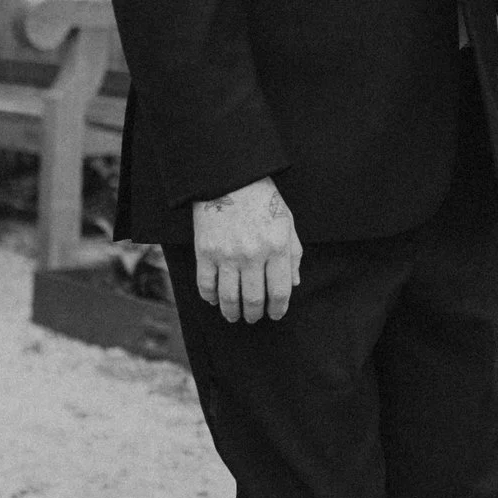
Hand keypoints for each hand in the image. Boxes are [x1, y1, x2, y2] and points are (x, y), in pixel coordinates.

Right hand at [193, 177, 302, 322]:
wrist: (231, 178)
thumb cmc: (263, 200)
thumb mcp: (287, 223)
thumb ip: (292, 254)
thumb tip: (292, 284)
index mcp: (276, 246)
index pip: (280, 291)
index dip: (278, 309)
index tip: (276, 314)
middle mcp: (253, 253)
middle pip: (254, 299)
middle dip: (255, 315)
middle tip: (254, 318)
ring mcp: (227, 254)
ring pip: (229, 297)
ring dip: (232, 313)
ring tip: (235, 316)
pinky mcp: (205, 250)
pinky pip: (206, 284)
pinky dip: (210, 297)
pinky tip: (215, 300)